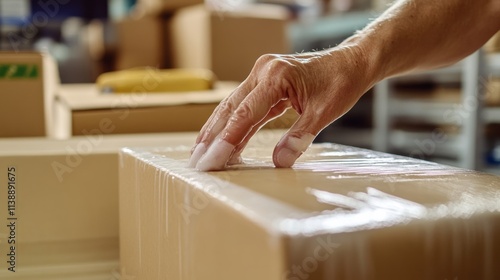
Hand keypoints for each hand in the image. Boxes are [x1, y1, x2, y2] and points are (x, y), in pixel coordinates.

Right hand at [188, 44, 377, 170]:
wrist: (351, 63)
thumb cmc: (341, 82)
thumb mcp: (326, 111)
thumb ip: (301, 136)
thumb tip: (280, 162)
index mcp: (276, 76)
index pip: (245, 113)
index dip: (227, 140)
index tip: (212, 162)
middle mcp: (263, 72)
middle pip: (230, 109)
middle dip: (212, 137)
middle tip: (196, 163)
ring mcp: (261, 75)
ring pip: (232, 108)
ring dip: (217, 132)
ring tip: (201, 155)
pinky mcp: (265, 83)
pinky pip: (244, 107)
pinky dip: (234, 126)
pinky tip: (223, 142)